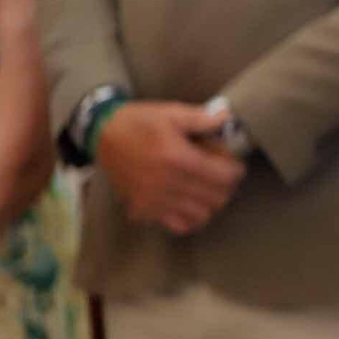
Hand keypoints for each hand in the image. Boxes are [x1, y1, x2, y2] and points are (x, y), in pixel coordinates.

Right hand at [97, 101, 245, 235]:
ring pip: (201, 215)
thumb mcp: (172, 113)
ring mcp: (154, 200)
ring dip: (210, 202)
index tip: (234, 163)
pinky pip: (179, 225)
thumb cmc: (140, 121)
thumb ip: (202, 119)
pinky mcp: (143, 210)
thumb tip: (228, 120)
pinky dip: (190, 217)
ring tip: (206, 187)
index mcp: (177, 157)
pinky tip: (188, 201)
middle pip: (216, 197)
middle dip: (226, 186)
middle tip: (221, 174)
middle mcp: (167, 183)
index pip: (223, 176)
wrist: (102, 134)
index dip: (236, 170)